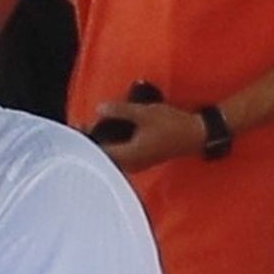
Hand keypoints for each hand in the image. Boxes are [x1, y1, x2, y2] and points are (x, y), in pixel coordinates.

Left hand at [86, 101, 206, 172]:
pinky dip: (113, 146)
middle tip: (81, 127)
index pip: (100, 152)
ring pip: (113, 158)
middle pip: (104, 158)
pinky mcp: (143, 160)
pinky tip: (110, 134)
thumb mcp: (144, 113)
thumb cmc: (171, 125)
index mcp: (130, 155)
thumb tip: (99, 109)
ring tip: (92, 130)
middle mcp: (132, 164)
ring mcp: (138, 164)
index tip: (77, 127)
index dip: (86, 140)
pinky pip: (121, 156)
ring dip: (103, 145)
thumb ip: (120, 111)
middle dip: (93, 143)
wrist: (195, 135)